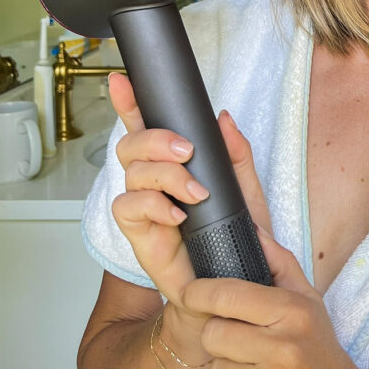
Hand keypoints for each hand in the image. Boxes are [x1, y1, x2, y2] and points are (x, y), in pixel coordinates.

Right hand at [110, 75, 270, 337]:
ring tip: (194, 192)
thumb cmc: (235, 238)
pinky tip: (177, 215)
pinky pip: (129, 208)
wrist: (231, 287)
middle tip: (186, 150)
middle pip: (131, 144)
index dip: (130, 103)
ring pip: (131, 173)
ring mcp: (143, 207)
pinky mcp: (139, 234)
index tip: (122, 81)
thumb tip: (224, 118)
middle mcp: (152, 182)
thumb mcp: (246, 189)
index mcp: (173, 164)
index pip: (146, 127)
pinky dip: (154, 205)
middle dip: (155, 139)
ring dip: (164, 175)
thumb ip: (236, 154)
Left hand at [182, 226, 368, 368]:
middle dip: (222, 339)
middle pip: (212, 334)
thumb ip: (278, 262)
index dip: (201, 293)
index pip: (228, 295)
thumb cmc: (321, 353)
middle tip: (246, 345)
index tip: (191, 293)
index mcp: (293, 313)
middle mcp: (283, 351)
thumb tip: (249, 225)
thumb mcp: (309, 302)